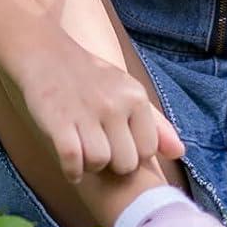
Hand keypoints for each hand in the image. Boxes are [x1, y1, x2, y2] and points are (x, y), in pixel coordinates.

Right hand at [0, 28, 186, 183]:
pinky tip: (70, 166)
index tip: (117, 143)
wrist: (46, 54)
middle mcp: (115, 104)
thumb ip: (155, 123)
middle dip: (112, 164)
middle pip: (126, 162)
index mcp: (135, 97)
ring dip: (90, 166)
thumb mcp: (128, 92)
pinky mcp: (59, 122)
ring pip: (100, 163)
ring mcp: (87, 113)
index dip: (132, 154)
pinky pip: (73, 161)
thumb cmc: (91, 78)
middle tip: (98, 148)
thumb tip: (179, 153)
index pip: (148, 149)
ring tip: (83, 153)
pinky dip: (72, 171)